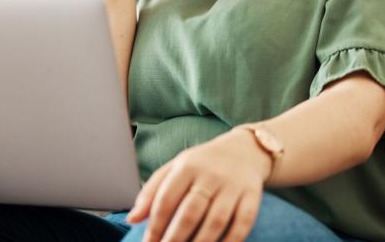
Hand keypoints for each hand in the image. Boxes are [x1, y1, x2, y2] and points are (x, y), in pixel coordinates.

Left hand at [126, 128, 272, 241]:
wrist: (245, 150)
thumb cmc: (203, 164)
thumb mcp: (175, 168)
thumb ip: (152, 191)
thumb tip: (132, 219)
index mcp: (187, 165)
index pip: (166, 198)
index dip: (156, 225)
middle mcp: (211, 174)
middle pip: (190, 212)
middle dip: (175, 238)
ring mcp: (233, 186)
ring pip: (216, 221)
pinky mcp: (252, 197)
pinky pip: (241, 224)